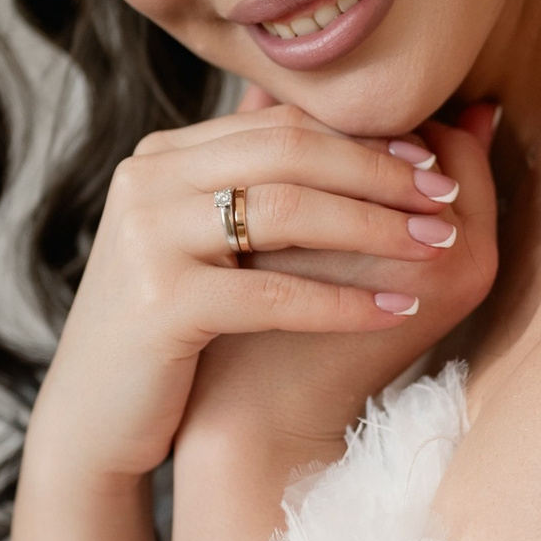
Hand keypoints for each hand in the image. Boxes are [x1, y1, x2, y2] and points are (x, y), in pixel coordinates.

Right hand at [21, 98, 498, 490]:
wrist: (93, 419)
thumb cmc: (173, 330)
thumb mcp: (212, 245)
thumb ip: (264, 186)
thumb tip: (370, 136)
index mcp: (163, 156)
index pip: (281, 122)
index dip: (363, 137)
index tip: (433, 158)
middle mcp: (148, 180)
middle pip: (289, 150)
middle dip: (379, 171)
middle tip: (447, 194)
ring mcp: (147, 238)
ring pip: (287, 211)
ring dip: (375, 226)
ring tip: (439, 244)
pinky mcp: (160, 304)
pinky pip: (273, 293)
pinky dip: (344, 301)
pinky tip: (398, 310)